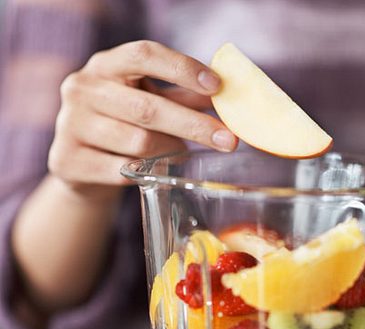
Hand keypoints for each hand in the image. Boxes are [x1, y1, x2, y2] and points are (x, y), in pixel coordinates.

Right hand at [50, 40, 237, 191]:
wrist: (81, 164)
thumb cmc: (125, 123)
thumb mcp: (151, 100)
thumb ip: (185, 96)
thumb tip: (231, 96)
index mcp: (105, 65)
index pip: (144, 54)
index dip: (182, 68)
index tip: (217, 87)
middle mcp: (82, 89)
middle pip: (146, 107)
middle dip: (193, 125)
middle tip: (229, 140)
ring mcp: (71, 125)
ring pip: (138, 142)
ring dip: (169, 150)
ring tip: (181, 153)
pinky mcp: (67, 161)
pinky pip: (122, 171)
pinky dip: (147, 173)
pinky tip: (157, 171)